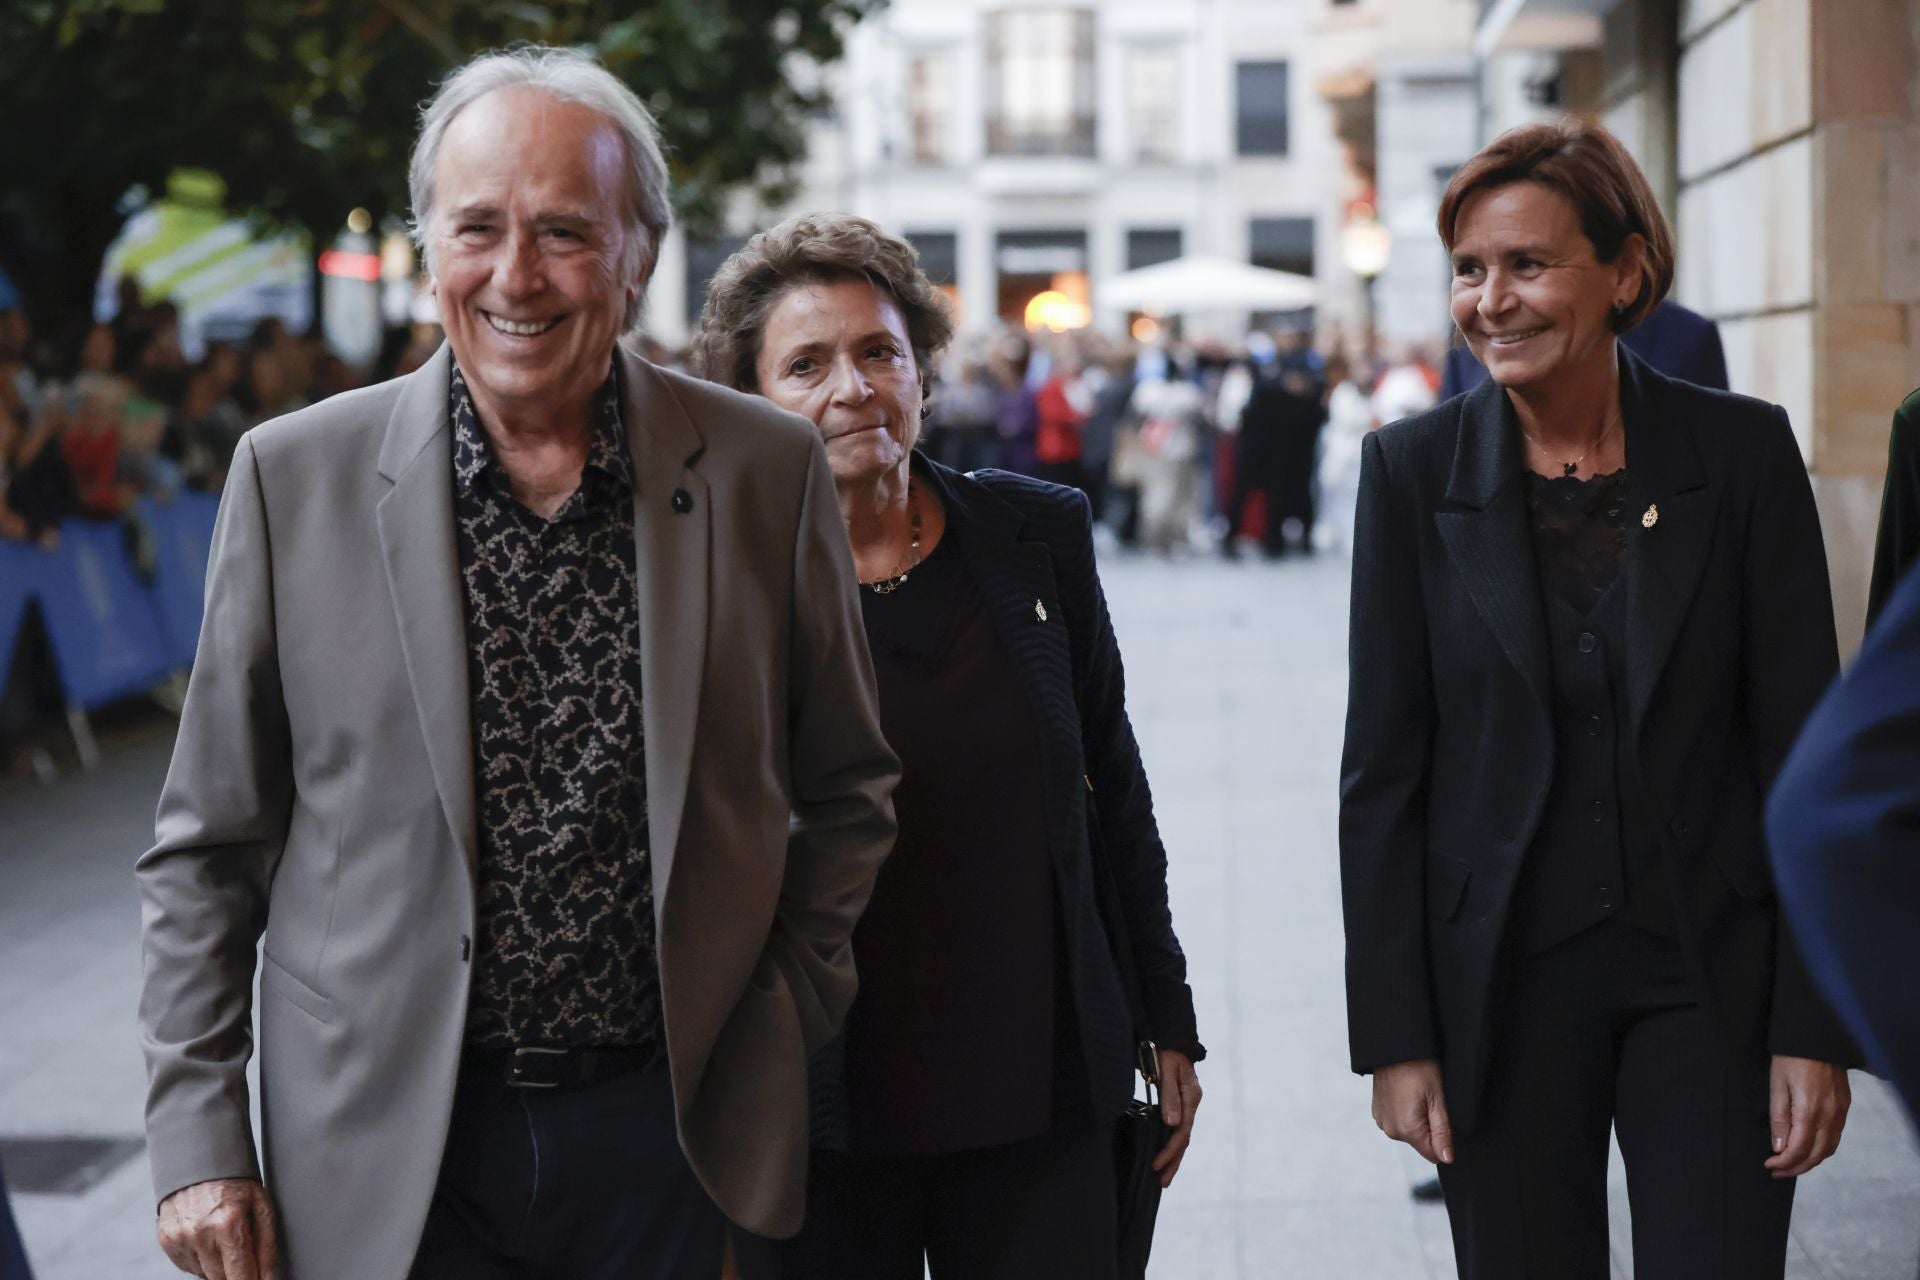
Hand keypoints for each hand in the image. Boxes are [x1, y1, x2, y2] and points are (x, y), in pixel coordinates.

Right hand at [156, 1177, 278, 1279]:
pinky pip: (188, 1266)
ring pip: (204, 1274)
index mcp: (228, 1224)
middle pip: (221, 1279)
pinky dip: (201, 1258)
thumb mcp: (262, 1206)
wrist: (199, 1160)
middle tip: (242, 1250)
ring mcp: (179, 1238)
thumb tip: (268, 1278)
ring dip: (217, 1265)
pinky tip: (208, 1237)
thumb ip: (267, 1246)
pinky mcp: (166, 1240)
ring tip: (224, 1238)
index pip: (240, 1276)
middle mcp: (200, 1234)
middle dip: (235, 1272)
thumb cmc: (236, 1183)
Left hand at [1151, 1048, 1201, 1186]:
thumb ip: (1169, 1096)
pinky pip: (1178, 1129)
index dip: (1169, 1150)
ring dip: (1174, 1157)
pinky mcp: (1180, 1103)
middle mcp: (1191, 1103)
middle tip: (1162, 1182)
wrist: (1172, 1037)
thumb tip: (1173, 1124)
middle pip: (1185, 1139)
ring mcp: (1187, 1104)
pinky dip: (1172, 1144)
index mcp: (1191, 1098)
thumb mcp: (1166, 1070)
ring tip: (1164, 1176)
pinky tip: (1165, 1153)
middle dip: (1174, 1162)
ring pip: (1182, 1136)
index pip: (1181, 1132)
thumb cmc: (1167, 1052)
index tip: (1156, 1165)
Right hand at [1372, 1058, 1452, 1165]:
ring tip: (1416, 1095)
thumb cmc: (1419, 1069)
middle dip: (1430, 1128)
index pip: (1434, 1154)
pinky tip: (1405, 1094)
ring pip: (1409, 1133)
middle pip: (1421, 1143)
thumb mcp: (1438, 1099)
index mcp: (1407, 1130)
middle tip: (1430, 1101)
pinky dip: (1404, 1113)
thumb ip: (1442, 1133)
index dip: (1444, 1139)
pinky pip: (1397, 1122)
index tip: (1442, 1115)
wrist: (1394, 1047)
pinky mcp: (1377, 1112)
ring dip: (1416, 1121)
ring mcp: (1382, 1121)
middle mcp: (1391, 1130)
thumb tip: (1447, 1159)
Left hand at [1765, 1055, 1850, 1177]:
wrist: (1815, 1036)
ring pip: (1829, 1147)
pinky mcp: (1844, 1104)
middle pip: (1817, 1154)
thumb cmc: (1790, 1057)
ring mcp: (1841, 1110)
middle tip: (1777, 1170)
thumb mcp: (1776, 1085)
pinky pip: (1836, 1135)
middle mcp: (1831, 1114)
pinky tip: (1807, 1146)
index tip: (1769, 1165)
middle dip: (1797, 1167)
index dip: (1784, 1162)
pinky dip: (1822, 1147)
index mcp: (1811, 1110)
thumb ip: (1779, 1118)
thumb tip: (1779, 1148)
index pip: (1799, 1149)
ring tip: (1790, 1163)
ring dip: (1811, 1160)